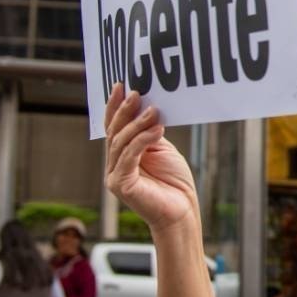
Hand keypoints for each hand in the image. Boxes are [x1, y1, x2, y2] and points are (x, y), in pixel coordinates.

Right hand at [105, 84, 199, 236]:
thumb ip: (149, 133)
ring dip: (137, 124)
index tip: (120, 86)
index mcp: (123, 155)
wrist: (181, 211)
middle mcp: (115, 164)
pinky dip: (142, 141)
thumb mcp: (162, 150)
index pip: (114, 127)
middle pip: (114, 132)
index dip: (115, 106)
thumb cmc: (174, 183)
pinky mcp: (121, 185)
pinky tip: (157, 129)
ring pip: (121, 142)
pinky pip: (129, 157)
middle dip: (124, 111)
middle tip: (136, 93)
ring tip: (153, 111)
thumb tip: (146, 109)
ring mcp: (115, 175)